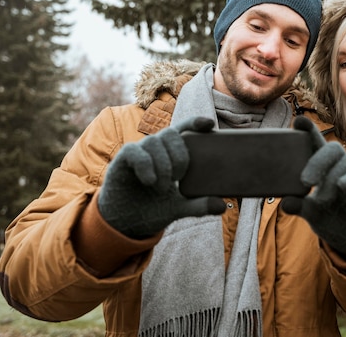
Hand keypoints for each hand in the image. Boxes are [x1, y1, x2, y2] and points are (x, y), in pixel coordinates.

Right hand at [98, 117, 225, 238]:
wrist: (126, 222)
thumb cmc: (154, 207)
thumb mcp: (179, 207)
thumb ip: (199, 205)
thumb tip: (222, 206)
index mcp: (172, 153)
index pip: (184, 130)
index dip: (195, 123)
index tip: (209, 124)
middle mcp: (156, 147)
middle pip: (171, 134)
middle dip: (179, 155)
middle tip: (178, 178)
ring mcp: (139, 151)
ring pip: (154, 142)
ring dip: (162, 165)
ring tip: (161, 188)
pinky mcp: (123, 159)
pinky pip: (136, 152)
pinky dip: (145, 165)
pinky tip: (149, 181)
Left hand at [281, 116, 345, 260]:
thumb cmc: (330, 218)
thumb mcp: (311, 213)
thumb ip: (298, 205)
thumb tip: (285, 203)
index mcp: (321, 166)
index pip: (314, 143)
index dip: (308, 130)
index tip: (299, 121)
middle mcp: (338, 164)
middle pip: (330, 149)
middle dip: (317, 161)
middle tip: (305, 181)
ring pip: (345, 163)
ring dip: (332, 179)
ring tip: (323, 200)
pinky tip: (343, 185)